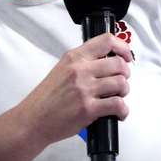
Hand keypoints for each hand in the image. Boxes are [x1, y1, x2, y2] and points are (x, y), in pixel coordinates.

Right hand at [18, 33, 132, 145]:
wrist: (33, 119)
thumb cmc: (46, 98)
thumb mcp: (61, 69)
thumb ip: (82, 63)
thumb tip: (107, 61)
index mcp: (74, 58)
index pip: (106, 41)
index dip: (123, 48)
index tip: (127, 56)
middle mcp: (80, 70)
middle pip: (119, 64)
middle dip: (125, 74)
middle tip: (120, 81)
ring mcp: (84, 89)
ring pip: (121, 84)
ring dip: (124, 92)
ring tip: (116, 97)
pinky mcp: (88, 109)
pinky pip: (118, 105)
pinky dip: (123, 111)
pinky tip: (118, 113)